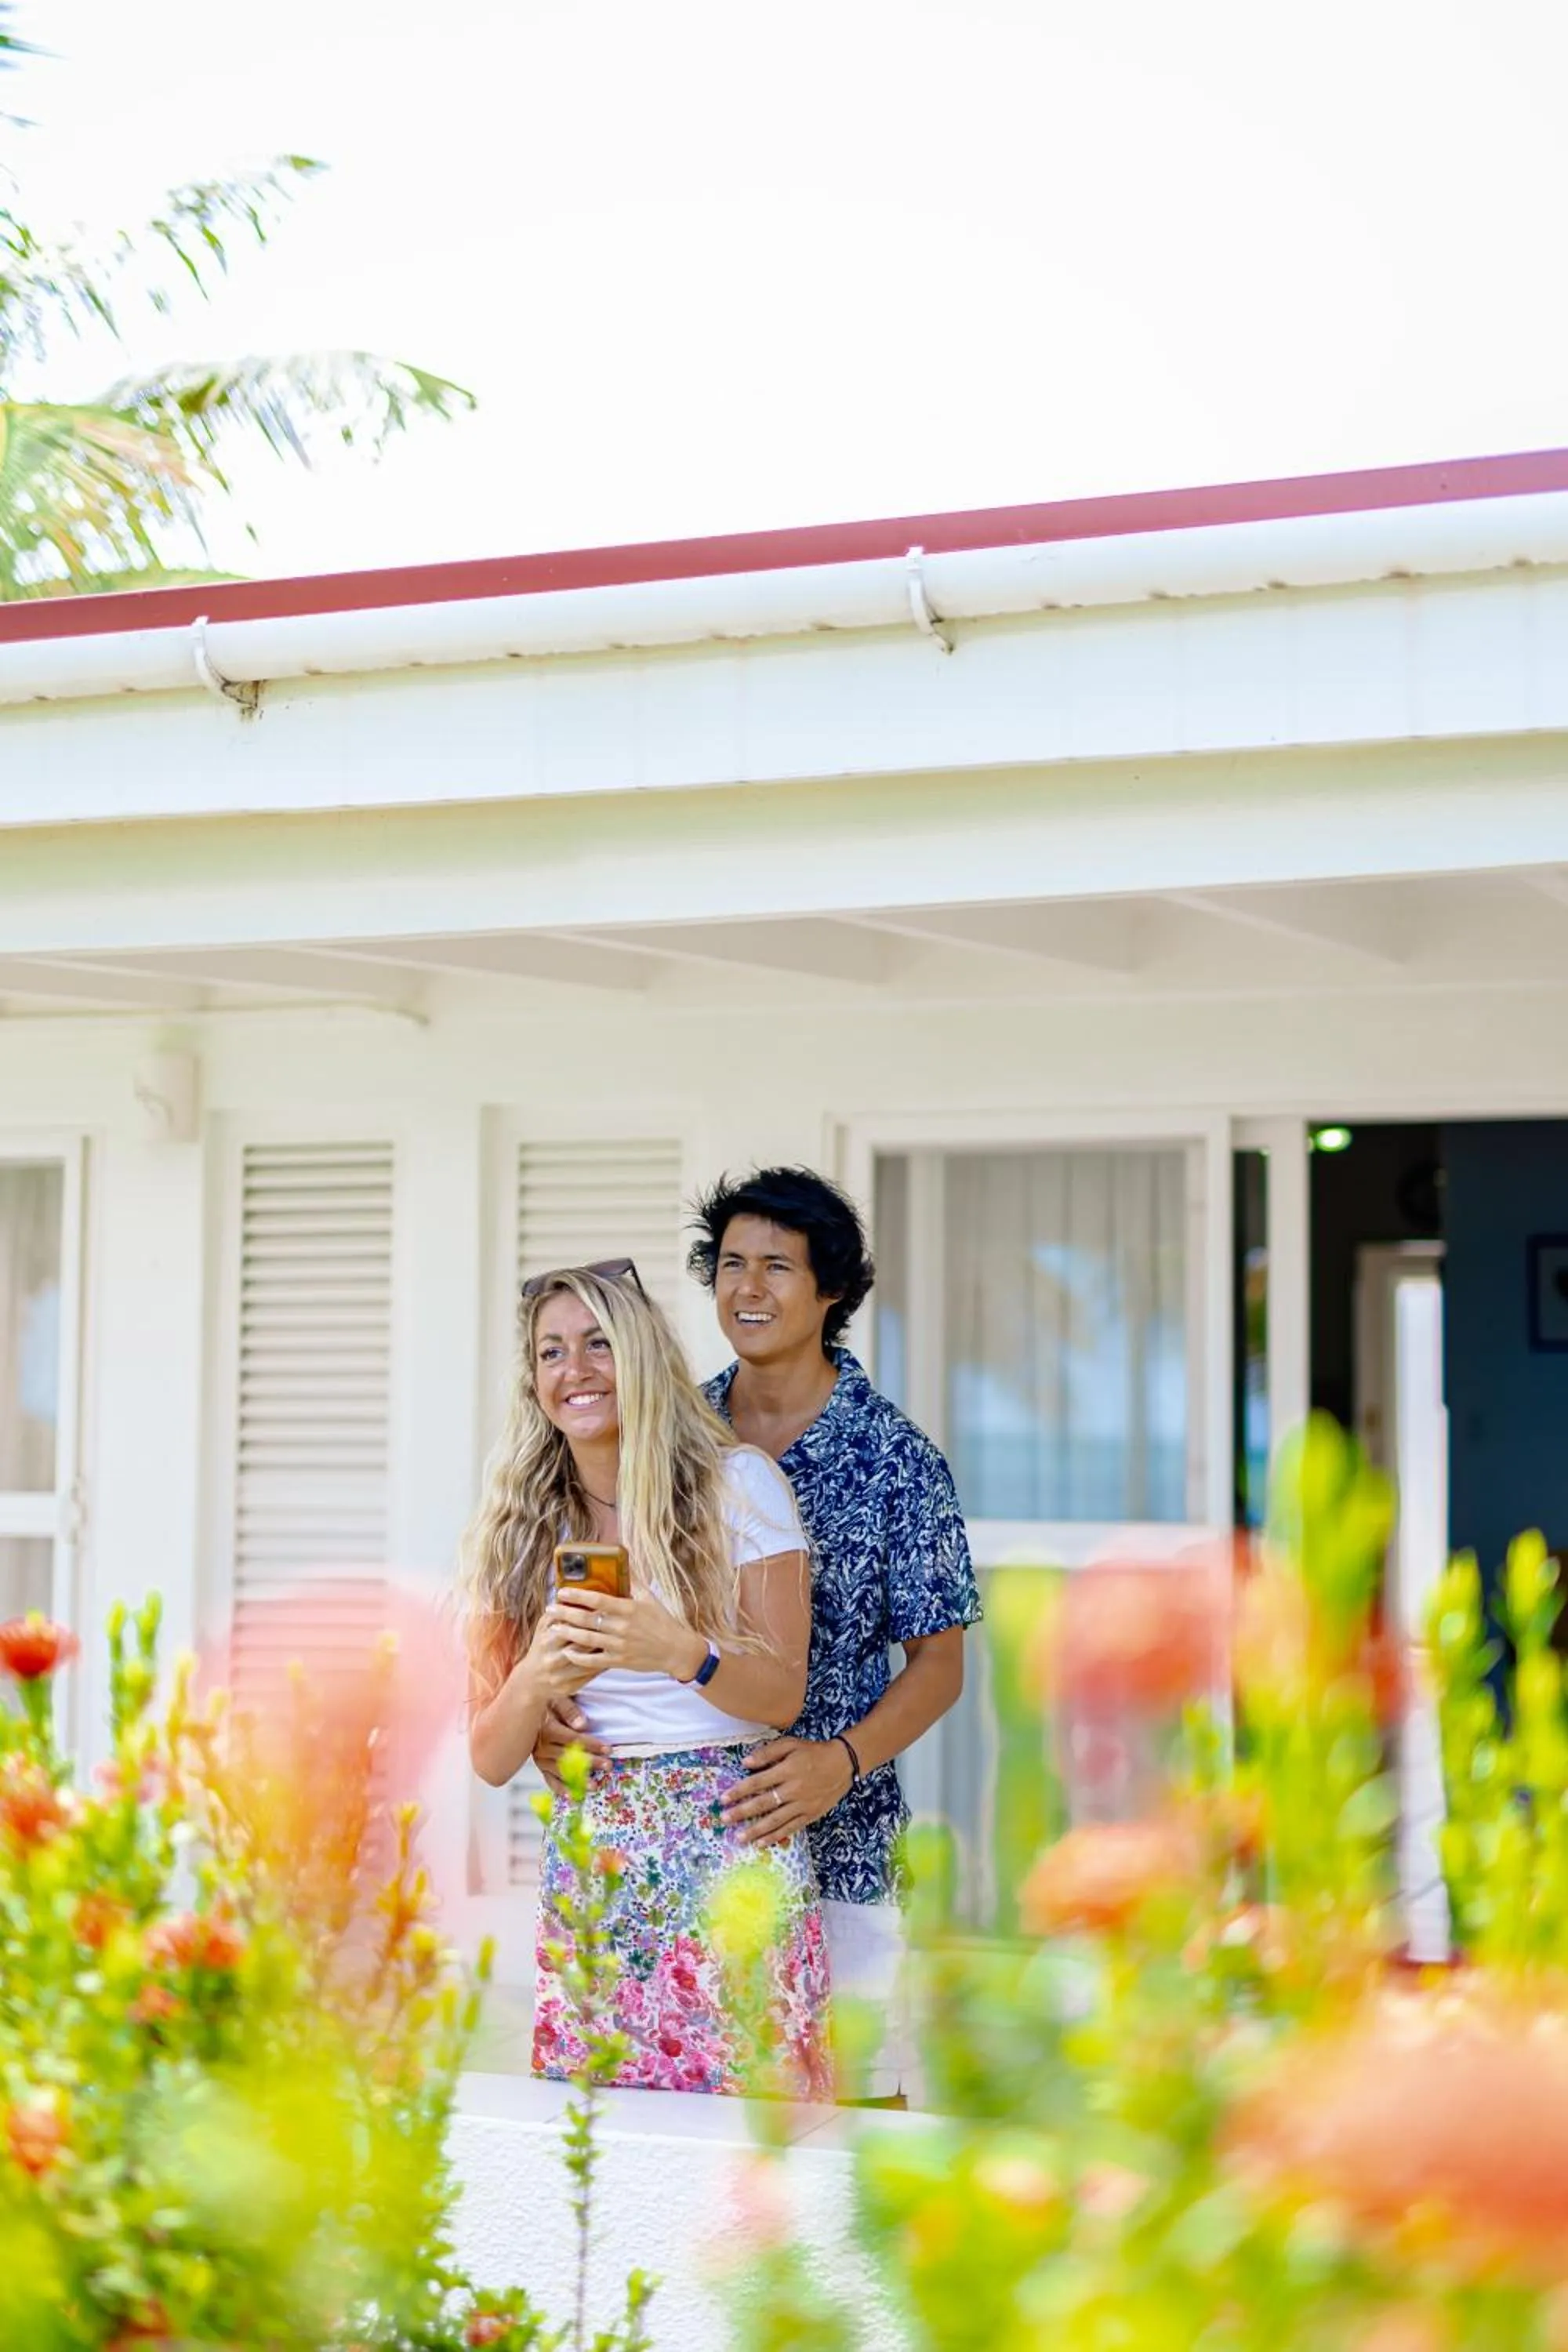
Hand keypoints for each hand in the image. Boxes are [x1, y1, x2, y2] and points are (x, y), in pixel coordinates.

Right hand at [524, 1601, 614, 1698]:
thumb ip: (557, 1612)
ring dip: (606, 1650)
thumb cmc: (542, 1646)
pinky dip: (604, 1664)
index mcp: (547, 1638)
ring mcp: (561, 1675)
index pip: (572, 1624)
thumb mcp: (544, 1627)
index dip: (590, 1616)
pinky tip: (615, 1655)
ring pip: (589, 1661)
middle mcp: (553, 1658)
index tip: (605, 1609)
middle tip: (619, 1623)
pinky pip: (591, 1675)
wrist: (531, 1680)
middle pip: (582, 1643)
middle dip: (601, 1633)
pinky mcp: (569, 1687)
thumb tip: (573, 1593)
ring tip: (621, 1639)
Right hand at [533, 1696, 609, 1794]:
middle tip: (608, 1766)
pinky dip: (560, 1789)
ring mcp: (539, 1758)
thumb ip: (569, 1710)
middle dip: (590, 1762)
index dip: (591, 1744)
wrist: (526, 1710)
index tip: (608, 1749)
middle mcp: (541, 1746)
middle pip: (568, 1757)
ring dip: (577, 1779)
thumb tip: (582, 1724)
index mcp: (546, 1729)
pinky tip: (572, 1796)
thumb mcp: (557, 1698)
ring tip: (594, 1786)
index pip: (572, 1739)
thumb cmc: (546, 1702)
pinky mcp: (540, 1765)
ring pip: (560, 1771)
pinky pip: (549, 1780)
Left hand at [553, 1587, 701, 1680]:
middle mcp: (622, 1626)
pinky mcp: (619, 1661)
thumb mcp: (650, 1598)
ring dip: (567, 1633)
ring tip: (553, 1628)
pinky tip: (567, 1652)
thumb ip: (634, 1581)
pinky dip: (579, 1657)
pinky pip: (593, 1661)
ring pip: (586, 1639)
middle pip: (586, 1619)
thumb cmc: (662, 1621)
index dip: (577, 1595)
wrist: (676, 1650)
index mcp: (629, 1608)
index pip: (597, 1599)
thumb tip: (624, 1562)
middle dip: (565, 1613)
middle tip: (550, 1609)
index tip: (562, 1591)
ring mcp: (619, 1645)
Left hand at [719, 1735, 853, 1848]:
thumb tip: (745, 1762)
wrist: (843, 1763)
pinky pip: (790, 1828)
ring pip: (776, 1820)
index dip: (739, 1791)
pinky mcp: (810, 1815)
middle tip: (725, 1819)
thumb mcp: (791, 1744)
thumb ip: (768, 1752)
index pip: (758, 1782)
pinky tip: (762, 1843)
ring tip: (740, 1838)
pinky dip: (776, 1837)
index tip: (723, 1798)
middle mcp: (794, 1789)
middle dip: (742, 1812)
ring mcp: (803, 1804)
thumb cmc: (813, 1752)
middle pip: (764, 1803)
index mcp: (787, 1770)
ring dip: (756, 1830)